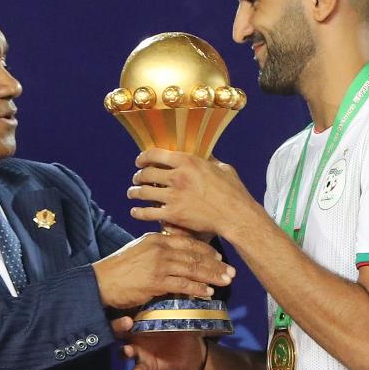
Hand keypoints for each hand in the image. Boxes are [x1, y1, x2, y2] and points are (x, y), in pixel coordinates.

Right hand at [92, 231, 233, 308]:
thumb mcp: (140, 250)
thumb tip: (178, 254)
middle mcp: (160, 248)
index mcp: (157, 238)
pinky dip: (197, 288)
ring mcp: (158, 264)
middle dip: (216, 264)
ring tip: (225, 281)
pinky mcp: (155, 281)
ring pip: (192, 269)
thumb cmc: (120, 269)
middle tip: (231, 272)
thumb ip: (159, 249)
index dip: (207, 250)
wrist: (100, 282)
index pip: (188, 241)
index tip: (220, 257)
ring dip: (212, 276)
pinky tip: (208, 292)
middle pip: (195, 255)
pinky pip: (182, 285)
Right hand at [112, 316, 207, 369]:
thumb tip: (176, 292)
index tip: (128, 308)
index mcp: (142, 322)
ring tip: (128, 350)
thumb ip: (172, 308)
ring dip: (125, 351)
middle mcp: (137, 336)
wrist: (192, 352)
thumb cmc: (182, 330)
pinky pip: (139, 369)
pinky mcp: (147, 365)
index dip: (125, 311)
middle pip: (120, 332)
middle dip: (118, 327)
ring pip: (126, 351)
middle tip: (126, 324)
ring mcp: (140, 351)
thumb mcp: (178, 318)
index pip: (128, 315)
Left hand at [128, 149, 257, 238]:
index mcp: (188, 161)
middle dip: (138, 176)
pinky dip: (138, 212)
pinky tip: (135, 211)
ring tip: (132, 194)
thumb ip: (208, 160)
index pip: (155, 154)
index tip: (140, 161)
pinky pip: (147, 212)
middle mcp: (178, 176)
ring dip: (134, 192)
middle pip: (146, 173)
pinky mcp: (173, 215)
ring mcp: (174, 196)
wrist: (236, 216)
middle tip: (137, 179)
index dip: (143, 157)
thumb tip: (204, 153)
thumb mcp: (222, 168)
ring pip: (143, 192)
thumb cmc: (233, 192)